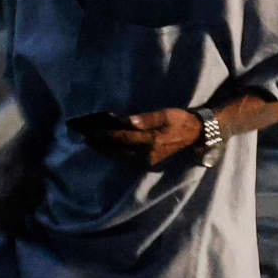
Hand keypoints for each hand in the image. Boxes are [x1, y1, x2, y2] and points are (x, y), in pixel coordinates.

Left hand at [69, 108, 202, 167]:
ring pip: (120, 156)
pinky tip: (104, 148)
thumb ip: (146, 119)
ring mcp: (147, 160)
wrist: (195, 135)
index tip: (91, 130)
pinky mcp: (147, 163)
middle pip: (118, 150)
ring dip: (104, 150)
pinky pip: (126, 159)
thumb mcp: (165, 114)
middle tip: (83, 136)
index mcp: (151, 140)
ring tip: (90, 141)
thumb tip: (128, 121)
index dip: (106, 134)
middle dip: (100, 143)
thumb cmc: (179, 120)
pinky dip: (114, 154)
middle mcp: (147, 154)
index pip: (123, 137)